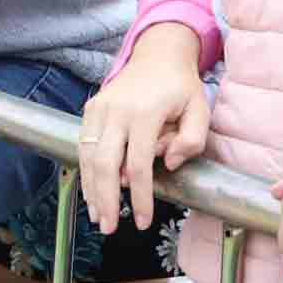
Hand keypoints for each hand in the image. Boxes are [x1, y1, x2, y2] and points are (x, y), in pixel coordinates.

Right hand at [78, 25, 210, 234]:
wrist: (158, 54)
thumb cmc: (181, 86)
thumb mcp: (200, 109)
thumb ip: (192, 139)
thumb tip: (169, 162)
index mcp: (145, 112)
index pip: (139, 164)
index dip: (141, 197)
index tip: (144, 220)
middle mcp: (117, 110)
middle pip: (106, 164)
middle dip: (107, 200)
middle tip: (109, 228)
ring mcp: (100, 108)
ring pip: (89, 157)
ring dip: (92, 190)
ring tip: (99, 217)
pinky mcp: (91, 109)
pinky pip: (83, 145)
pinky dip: (85, 172)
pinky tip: (92, 193)